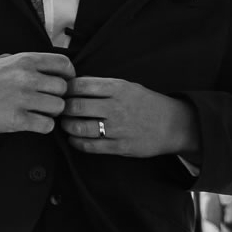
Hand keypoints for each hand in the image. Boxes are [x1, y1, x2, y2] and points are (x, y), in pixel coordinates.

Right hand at [0, 51, 73, 135]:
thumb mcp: (3, 60)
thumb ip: (26, 61)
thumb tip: (48, 66)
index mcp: (25, 60)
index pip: (63, 63)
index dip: (68, 74)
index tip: (64, 81)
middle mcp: (27, 77)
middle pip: (63, 88)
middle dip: (58, 96)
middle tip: (49, 100)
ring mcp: (23, 99)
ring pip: (58, 107)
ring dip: (52, 112)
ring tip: (40, 112)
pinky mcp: (17, 120)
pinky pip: (47, 125)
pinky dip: (44, 126)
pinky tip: (34, 122)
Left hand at [60, 76, 198, 157]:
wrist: (172, 124)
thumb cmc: (145, 103)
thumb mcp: (126, 86)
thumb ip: (102, 86)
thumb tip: (73, 86)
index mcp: (117, 88)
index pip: (81, 85)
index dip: (66, 89)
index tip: (62, 92)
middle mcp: (115, 107)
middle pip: (77, 106)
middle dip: (63, 108)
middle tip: (59, 109)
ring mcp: (117, 128)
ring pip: (80, 127)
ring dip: (67, 126)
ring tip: (65, 124)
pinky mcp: (119, 146)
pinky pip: (90, 146)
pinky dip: (76, 142)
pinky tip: (74, 139)